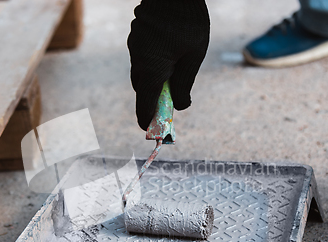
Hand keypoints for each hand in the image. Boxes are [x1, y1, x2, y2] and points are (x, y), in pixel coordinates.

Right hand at [127, 0, 209, 129]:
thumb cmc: (188, 23)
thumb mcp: (193, 58)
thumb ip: (184, 85)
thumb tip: (181, 107)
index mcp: (150, 71)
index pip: (144, 106)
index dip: (148, 122)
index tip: (154, 131)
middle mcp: (137, 61)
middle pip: (143, 91)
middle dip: (155, 100)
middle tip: (173, 104)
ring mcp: (134, 47)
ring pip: (142, 73)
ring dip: (155, 81)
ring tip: (175, 76)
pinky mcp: (137, 36)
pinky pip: (143, 58)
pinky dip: (154, 65)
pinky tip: (169, 55)